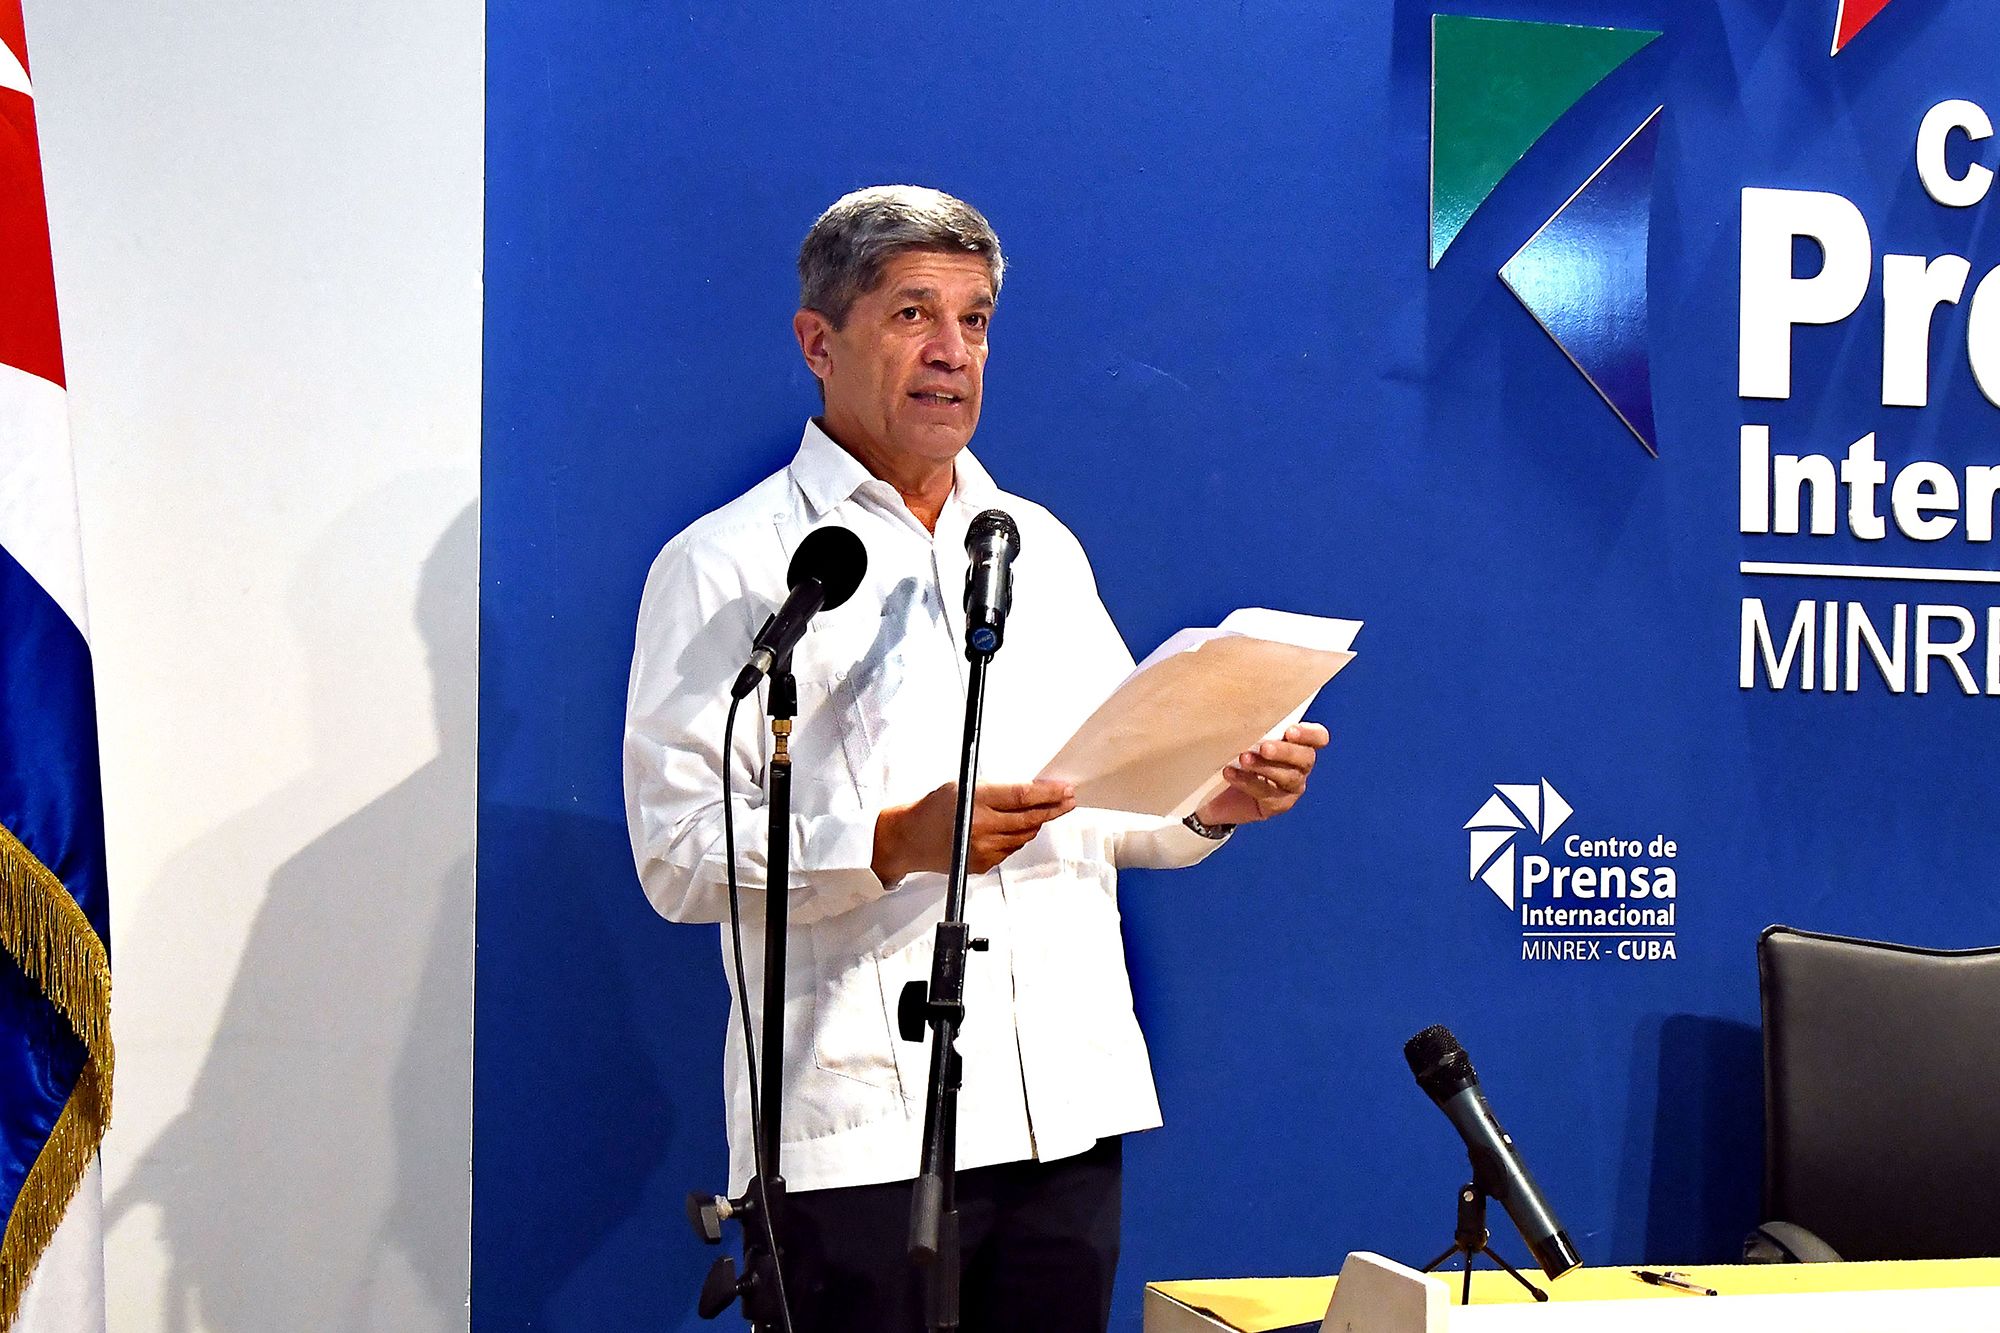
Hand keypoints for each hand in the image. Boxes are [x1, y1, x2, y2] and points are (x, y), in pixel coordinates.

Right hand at [873, 779, 1076, 882]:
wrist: (911, 838)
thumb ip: (997, 789)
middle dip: (1053, 808)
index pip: (1022, 797)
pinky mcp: (983, 864)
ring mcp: (984, 850)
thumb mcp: (963, 786)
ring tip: (1040, 811)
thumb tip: (1032, 790)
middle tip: (1067, 800)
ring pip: (1024, 836)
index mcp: (976, 802)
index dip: (1048, 793)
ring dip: (1035, 823)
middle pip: (1030, 819)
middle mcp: (981, 828)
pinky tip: (1012, 828)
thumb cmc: (934, 808)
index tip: (1064, 790)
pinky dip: (1016, 837)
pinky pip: (1011, 848)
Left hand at [1194, 722, 1328, 827]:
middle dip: (1285, 751)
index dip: (1309, 734)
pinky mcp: (1278, 805)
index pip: (1318, 737)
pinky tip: (1230, 773)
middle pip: (1306, 758)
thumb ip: (1253, 727)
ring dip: (1265, 767)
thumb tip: (1244, 710)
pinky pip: (1267, 794)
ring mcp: (1291, 787)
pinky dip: (1247, 782)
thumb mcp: (1244, 738)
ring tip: (1243, 758)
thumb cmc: (1234, 756)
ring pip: (1288, 777)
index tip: (1290, 731)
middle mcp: (1300, 766)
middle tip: (1264, 747)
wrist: (1218, 793)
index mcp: (1298, 743)